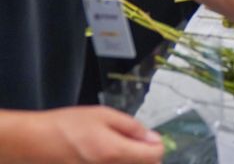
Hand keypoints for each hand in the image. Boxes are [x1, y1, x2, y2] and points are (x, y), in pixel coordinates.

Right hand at [29, 106, 163, 163]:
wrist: (35, 143)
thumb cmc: (68, 126)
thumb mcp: (103, 115)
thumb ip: (132, 127)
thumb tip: (153, 138)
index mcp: (115, 152)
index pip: (155, 156)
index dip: (157, 145)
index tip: (149, 138)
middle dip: (146, 156)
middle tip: (135, 143)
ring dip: (133, 161)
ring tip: (118, 149)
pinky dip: (117, 163)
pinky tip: (107, 157)